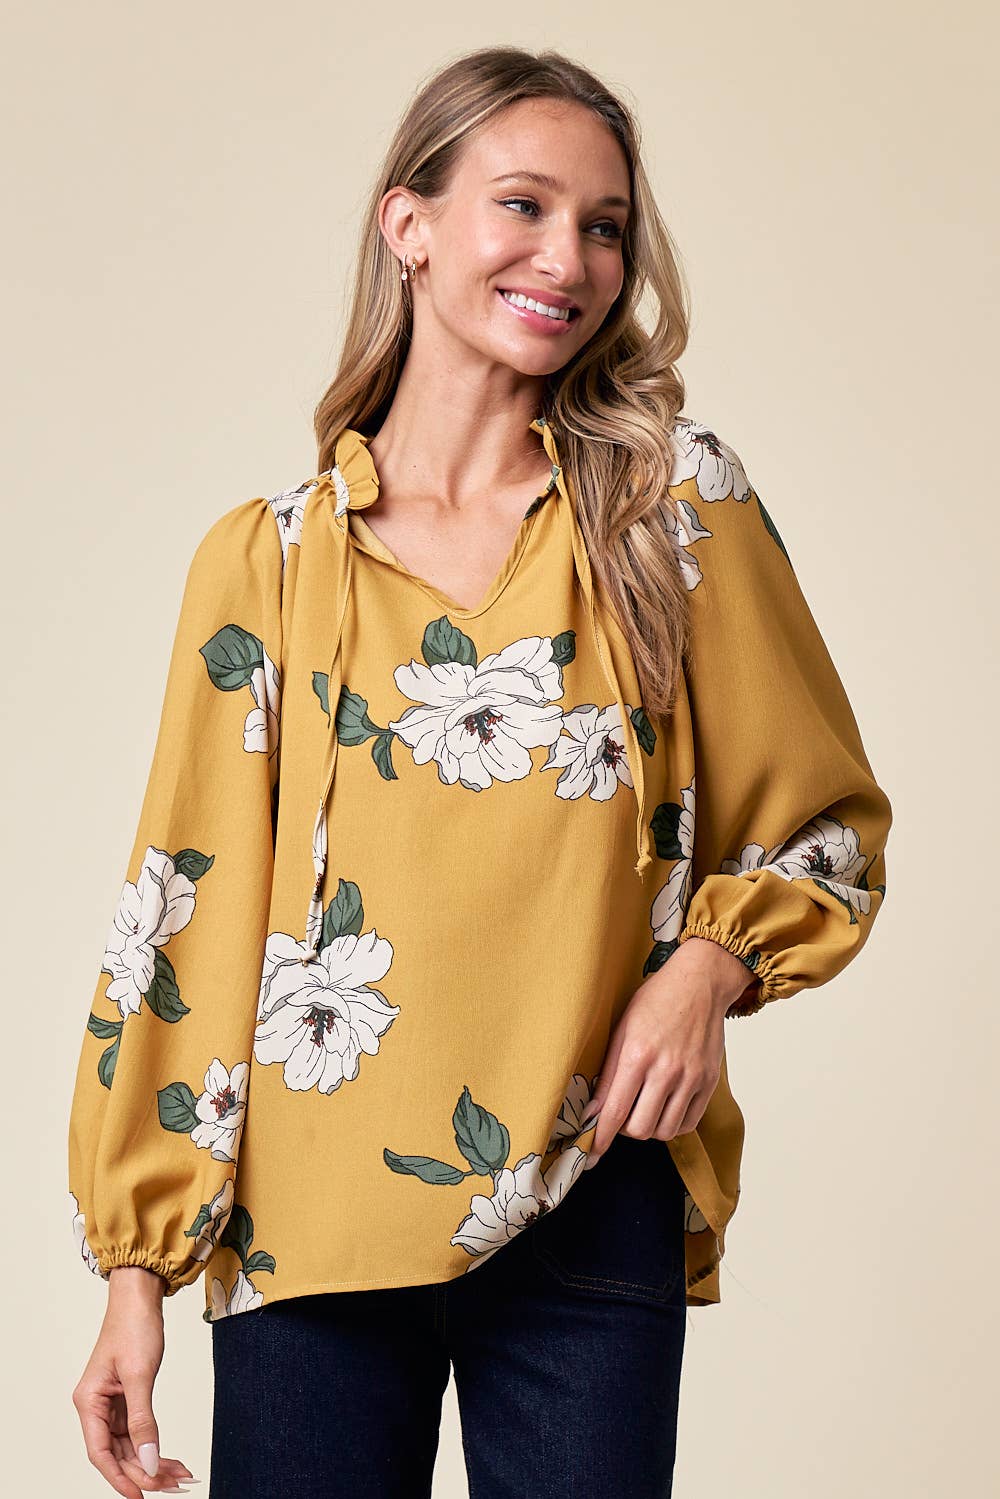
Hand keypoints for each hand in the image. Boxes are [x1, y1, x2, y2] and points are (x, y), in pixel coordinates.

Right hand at [72, 1267, 196, 1495]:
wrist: (141, 1296)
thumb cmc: (134, 1327)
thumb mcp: (140, 1375)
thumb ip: (143, 1420)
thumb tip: (147, 1461)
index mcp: (89, 1402)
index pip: (101, 1453)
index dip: (120, 1478)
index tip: (142, 1496)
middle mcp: (96, 1406)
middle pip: (118, 1453)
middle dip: (144, 1472)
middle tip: (174, 1486)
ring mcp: (112, 1403)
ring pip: (130, 1445)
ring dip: (153, 1462)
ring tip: (180, 1477)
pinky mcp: (127, 1397)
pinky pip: (139, 1431)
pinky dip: (155, 1445)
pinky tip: (173, 1459)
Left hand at [583, 936, 752, 1166]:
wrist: (699, 983)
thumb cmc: (656, 1001)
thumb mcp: (621, 1029)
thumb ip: (608, 1073)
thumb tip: (592, 1112)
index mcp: (637, 1055)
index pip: (615, 1112)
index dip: (599, 1140)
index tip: (588, 1156)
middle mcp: (666, 1070)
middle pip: (640, 1129)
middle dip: (625, 1130)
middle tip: (622, 1114)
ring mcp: (691, 1078)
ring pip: (665, 1131)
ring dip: (649, 1127)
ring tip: (644, 1107)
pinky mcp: (709, 1082)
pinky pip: (689, 1123)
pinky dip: (673, 1123)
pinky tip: (665, 1106)